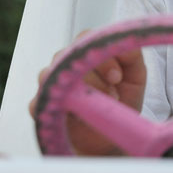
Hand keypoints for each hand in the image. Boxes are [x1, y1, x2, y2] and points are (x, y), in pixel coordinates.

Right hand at [29, 29, 147, 155]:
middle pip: (67, 56)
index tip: (117, 78)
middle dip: (93, 79)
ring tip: (94, 108)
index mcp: (87, 52)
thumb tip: (122, 43)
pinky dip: (55, 107)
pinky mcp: (42, 105)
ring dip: (74, 93)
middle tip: (112, 96)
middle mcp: (66, 62)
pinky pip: (36, 101)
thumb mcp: (135, 76)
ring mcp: (52, 82)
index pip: (85, 38)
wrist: (112, 134)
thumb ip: (132, 56)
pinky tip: (74, 117)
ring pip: (49, 75)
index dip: (101, 58)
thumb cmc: (122, 100)